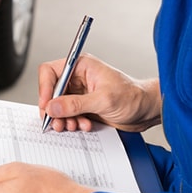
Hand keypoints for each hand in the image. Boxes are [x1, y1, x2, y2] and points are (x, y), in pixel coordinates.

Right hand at [38, 54, 161, 131]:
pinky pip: (67, 116)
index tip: (47, 105)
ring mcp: (79, 94)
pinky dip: (71, 123)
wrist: (147, 111)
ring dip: (62, 119)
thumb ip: (76, 104)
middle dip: (53, 109)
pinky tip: (83, 126)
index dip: (44, 88)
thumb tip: (52, 107)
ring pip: (57, 106)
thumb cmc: (133, 97)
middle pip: (51, 92)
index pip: (50, 71)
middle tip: (57, 122)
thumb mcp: (103, 100)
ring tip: (72, 126)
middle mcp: (78, 79)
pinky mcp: (82, 107)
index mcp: (81, 66)